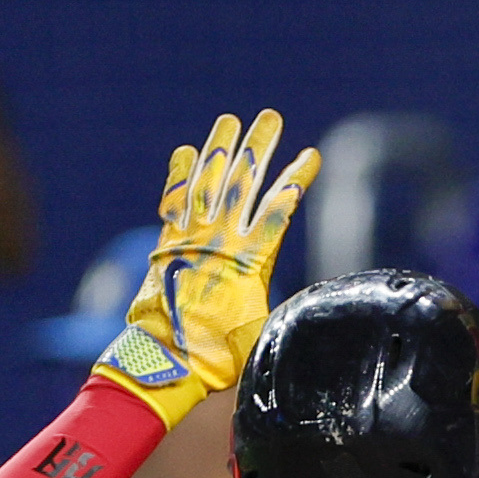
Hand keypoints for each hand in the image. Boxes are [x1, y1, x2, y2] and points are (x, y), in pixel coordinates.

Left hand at [100, 109, 318, 414]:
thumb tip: (303, 306)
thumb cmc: (219, 355)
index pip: (278, 210)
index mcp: (249, 261)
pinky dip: (181, 175)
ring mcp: (191, 239)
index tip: (311, 156)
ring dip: (219, 149)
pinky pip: (175, 201)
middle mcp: (219, 241)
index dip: (295, 180)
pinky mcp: (168, 245)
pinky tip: (186, 152)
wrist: (167, 360)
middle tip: (271, 117)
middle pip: (242, 183)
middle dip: (259, 147)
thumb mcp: (260, 330)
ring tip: (230, 121)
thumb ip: (276, 304)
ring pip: (207, 182)